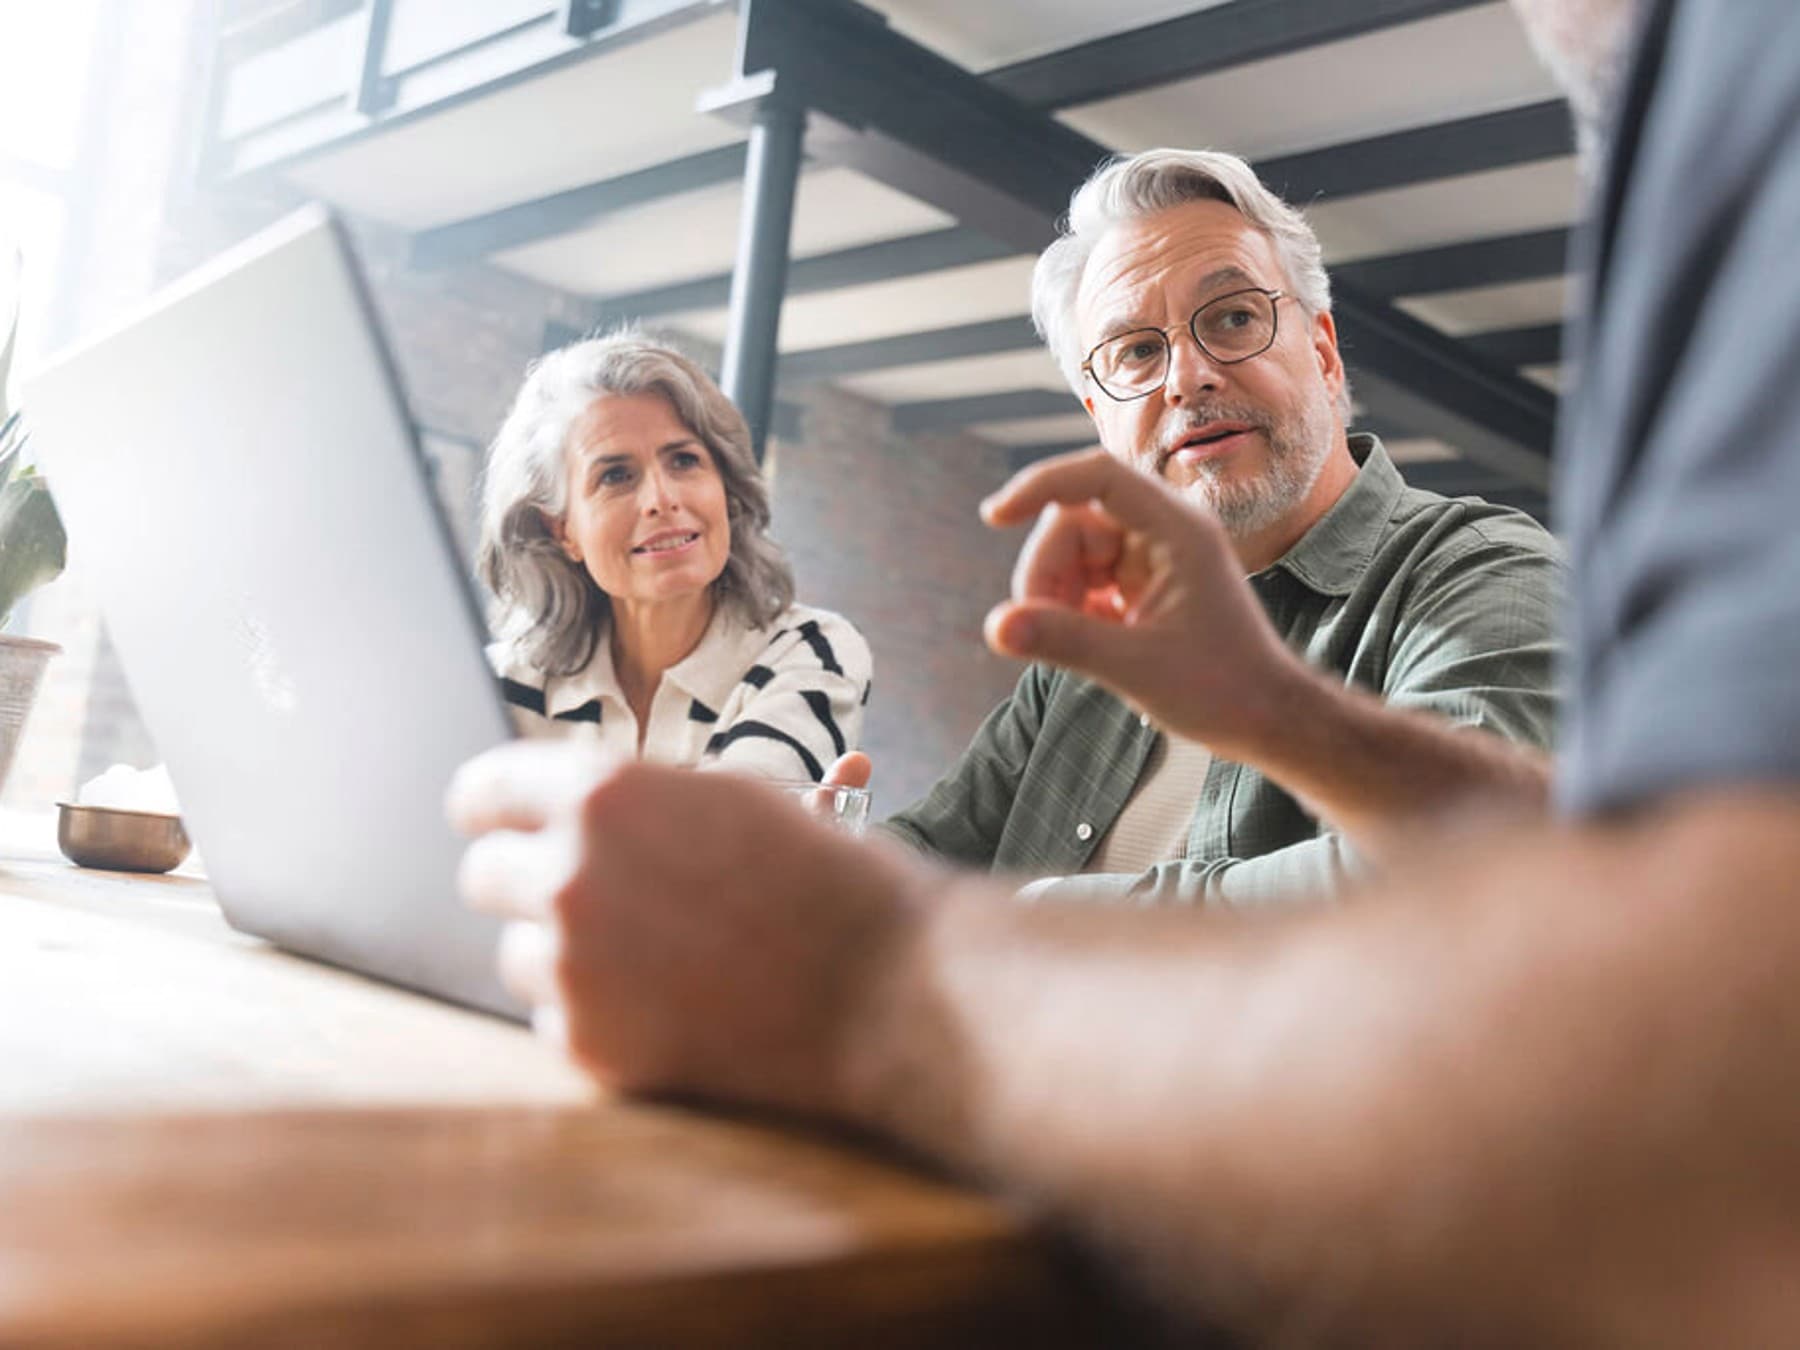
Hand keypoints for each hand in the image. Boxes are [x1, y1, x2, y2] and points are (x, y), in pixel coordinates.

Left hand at [446, 742, 928, 1114]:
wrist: (885, 985)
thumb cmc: (819, 879)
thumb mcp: (722, 798)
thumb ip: (626, 800)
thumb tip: (549, 809)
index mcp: (602, 794)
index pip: (481, 792)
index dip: (490, 808)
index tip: (494, 823)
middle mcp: (571, 874)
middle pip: (482, 876)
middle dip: (528, 883)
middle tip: (591, 897)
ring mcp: (575, 967)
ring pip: (518, 954)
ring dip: (565, 954)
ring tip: (656, 956)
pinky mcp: (591, 1045)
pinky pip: (554, 1021)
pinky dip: (598, 1016)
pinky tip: (670, 1003)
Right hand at [980, 448, 1298, 756]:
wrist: (1266, 720)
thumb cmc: (1223, 691)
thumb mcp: (1135, 667)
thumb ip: (1064, 641)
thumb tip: (995, 626)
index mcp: (1177, 530)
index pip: (1097, 476)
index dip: (1039, 486)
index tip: (994, 517)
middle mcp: (1165, 532)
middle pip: (1074, 521)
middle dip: (1045, 572)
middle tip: (1037, 627)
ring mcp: (1154, 558)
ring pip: (1074, 552)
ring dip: (1055, 594)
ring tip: (1067, 643)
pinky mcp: (1144, 585)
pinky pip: (1087, 578)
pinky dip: (1072, 608)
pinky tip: (1089, 644)